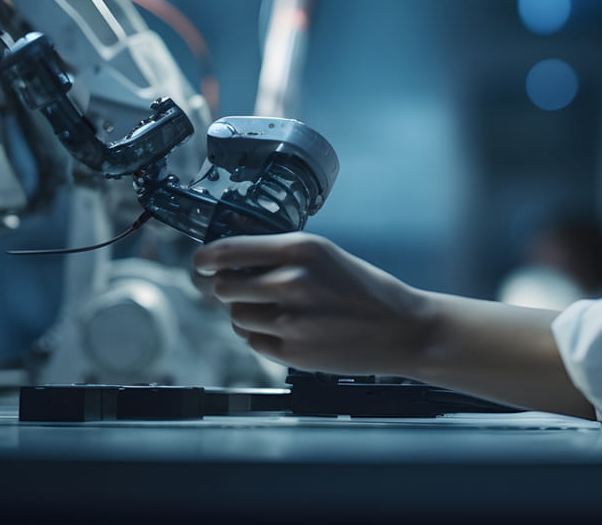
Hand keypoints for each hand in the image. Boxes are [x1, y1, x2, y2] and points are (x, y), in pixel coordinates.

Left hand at [192, 233, 432, 375]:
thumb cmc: (366, 290)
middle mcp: (291, 281)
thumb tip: (230, 261)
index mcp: (300, 249)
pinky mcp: (292, 352)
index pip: (226, 251)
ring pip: (235, 316)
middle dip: (227, 289)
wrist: (402, 329)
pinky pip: (253, 341)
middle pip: (222, 287)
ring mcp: (290, 320)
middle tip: (242, 289)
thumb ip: (280, 256)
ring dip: (246, 314)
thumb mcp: (326, 255)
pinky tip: (288, 329)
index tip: (200, 262)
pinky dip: (261, 335)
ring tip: (277, 311)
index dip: (204, 258)